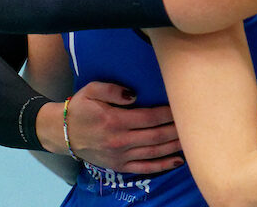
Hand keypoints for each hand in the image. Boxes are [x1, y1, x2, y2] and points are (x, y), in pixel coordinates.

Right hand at [54, 81, 182, 173]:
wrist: (61, 133)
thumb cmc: (80, 108)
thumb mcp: (91, 91)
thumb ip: (113, 89)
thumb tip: (134, 95)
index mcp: (115, 121)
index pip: (150, 118)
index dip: (169, 113)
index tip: (183, 106)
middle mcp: (120, 140)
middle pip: (157, 135)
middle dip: (178, 129)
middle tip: (195, 121)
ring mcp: (120, 155)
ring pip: (154, 152)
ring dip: (175, 146)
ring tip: (194, 139)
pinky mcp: (119, 165)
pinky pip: (145, 167)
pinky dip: (163, 165)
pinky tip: (178, 160)